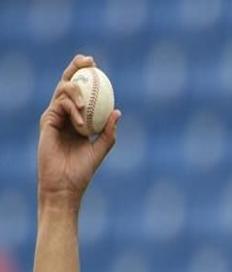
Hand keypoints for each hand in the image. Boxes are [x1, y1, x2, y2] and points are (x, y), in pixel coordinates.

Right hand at [37, 54, 120, 208]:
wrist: (65, 185)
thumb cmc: (83, 171)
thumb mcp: (101, 149)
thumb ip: (109, 132)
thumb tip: (118, 111)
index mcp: (77, 119)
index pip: (81, 92)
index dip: (87, 77)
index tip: (98, 67)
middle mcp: (64, 114)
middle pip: (68, 83)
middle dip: (76, 67)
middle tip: (89, 60)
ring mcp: (54, 116)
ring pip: (62, 90)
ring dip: (77, 93)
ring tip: (85, 107)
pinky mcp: (47, 121)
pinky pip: (59, 104)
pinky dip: (72, 110)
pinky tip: (81, 123)